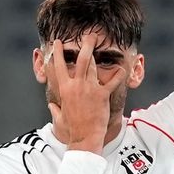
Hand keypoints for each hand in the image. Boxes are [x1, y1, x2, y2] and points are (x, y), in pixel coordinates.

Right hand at [45, 35, 127, 154]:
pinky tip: (122, 69)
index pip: (59, 67)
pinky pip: (111, 82)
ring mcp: (89, 89)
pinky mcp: (101, 95)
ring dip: (97, 54)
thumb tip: (51, 105)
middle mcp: (76, 85)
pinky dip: (118, 75)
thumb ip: (54, 109)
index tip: (58, 42)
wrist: (84, 138)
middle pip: (80, 60)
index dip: (58, 53)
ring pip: (93, 66)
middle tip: (90, 35)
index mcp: (64, 89)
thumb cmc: (72, 130)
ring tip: (101, 43)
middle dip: (85, 45)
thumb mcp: (59, 118)